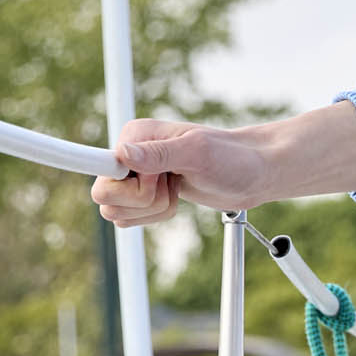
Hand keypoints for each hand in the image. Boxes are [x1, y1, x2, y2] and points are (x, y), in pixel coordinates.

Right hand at [91, 101, 355, 226]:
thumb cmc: (232, 158)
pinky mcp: (146, 194)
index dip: (125, 186)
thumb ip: (157, 154)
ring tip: (178, 191)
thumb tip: (121, 153)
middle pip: (106, 198)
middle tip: (172, 187)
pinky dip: (156, 216)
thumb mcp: (197, 153)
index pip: (101, 168)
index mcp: (134, 137)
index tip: (156, 183)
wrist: (254, 173)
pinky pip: (132, 218)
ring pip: (118, 213)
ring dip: (152, 211)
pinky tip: (177, 199)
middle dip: (144, 202)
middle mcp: (129, 154)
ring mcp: (137, 176)